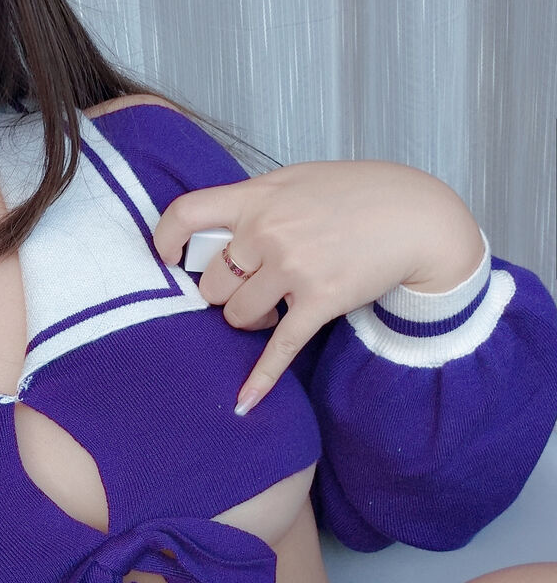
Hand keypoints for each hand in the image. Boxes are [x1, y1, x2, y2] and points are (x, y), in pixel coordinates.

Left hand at [151, 160, 485, 413]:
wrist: (417, 217)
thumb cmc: (359, 195)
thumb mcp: (298, 180)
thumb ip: (256, 202)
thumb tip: (215, 227)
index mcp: (258, 197)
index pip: (186, 213)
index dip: (164, 239)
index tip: (164, 258)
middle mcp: (269, 232)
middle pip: (211, 284)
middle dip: (224, 294)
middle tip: (249, 289)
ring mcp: (294, 268)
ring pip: (236, 316)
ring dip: (248, 320)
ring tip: (275, 306)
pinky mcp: (320, 301)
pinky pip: (279, 348)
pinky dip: (260, 379)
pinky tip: (244, 402)